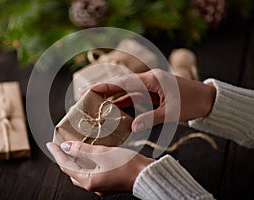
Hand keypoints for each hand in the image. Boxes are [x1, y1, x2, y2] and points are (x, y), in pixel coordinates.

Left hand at [46, 141, 153, 195]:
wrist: (146, 175)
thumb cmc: (128, 165)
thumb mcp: (103, 153)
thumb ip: (82, 150)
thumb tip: (66, 147)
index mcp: (89, 181)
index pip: (66, 166)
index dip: (57, 153)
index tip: (50, 144)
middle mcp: (93, 186)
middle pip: (72, 171)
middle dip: (65, 158)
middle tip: (60, 146)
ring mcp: (100, 186)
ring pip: (81, 172)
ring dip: (76, 161)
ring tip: (73, 148)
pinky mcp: (107, 183)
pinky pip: (91, 173)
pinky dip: (86, 164)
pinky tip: (89, 155)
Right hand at [88, 69, 215, 131]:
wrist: (208, 99)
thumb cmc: (193, 103)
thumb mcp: (172, 112)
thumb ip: (151, 118)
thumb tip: (132, 127)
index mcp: (152, 80)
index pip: (123, 82)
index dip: (104, 85)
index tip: (88, 89)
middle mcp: (149, 80)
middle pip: (121, 84)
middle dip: (103, 89)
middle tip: (84, 94)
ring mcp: (150, 86)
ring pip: (126, 91)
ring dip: (112, 97)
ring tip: (95, 103)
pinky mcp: (153, 93)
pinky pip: (135, 97)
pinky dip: (124, 102)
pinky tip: (114, 108)